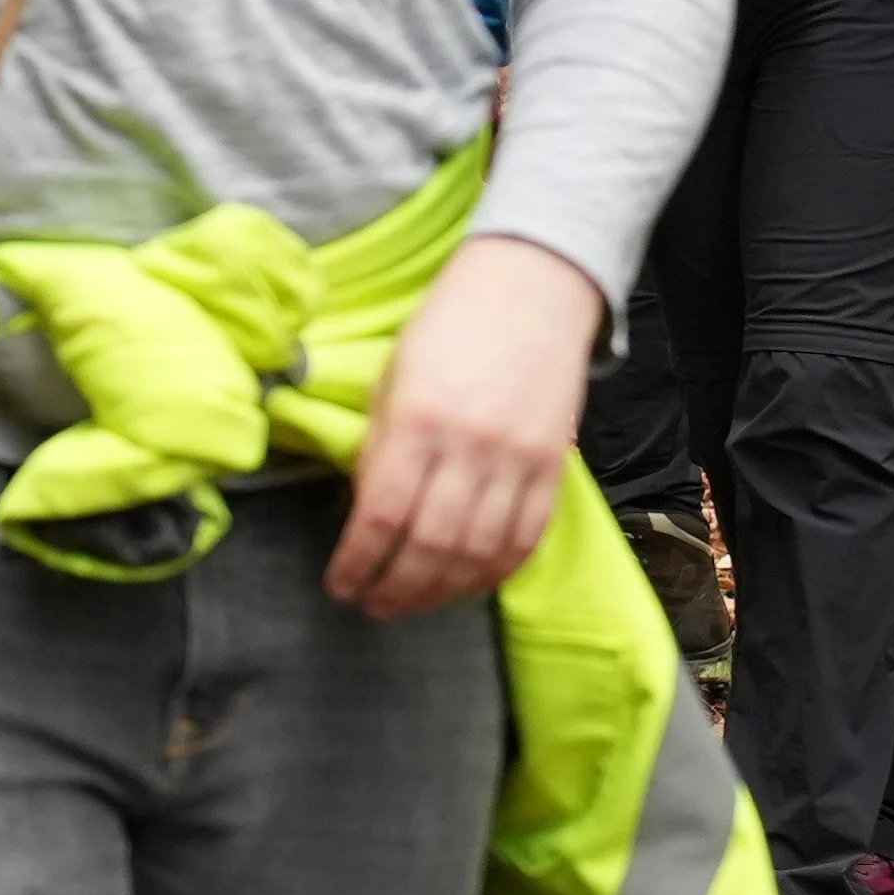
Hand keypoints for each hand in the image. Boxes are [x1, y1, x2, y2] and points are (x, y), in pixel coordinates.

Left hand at [330, 234, 604, 617]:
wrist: (531, 288)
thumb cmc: (449, 328)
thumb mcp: (392, 378)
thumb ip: (379, 448)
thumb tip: (365, 516)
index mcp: (418, 418)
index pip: (382, 515)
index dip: (358, 562)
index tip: (339, 585)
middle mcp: (471, 445)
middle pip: (431, 546)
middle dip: (396, 589)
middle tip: (372, 606)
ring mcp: (519, 460)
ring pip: (479, 554)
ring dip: (440, 592)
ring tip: (410, 604)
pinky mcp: (554, 467)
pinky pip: (525, 540)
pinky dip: (493, 573)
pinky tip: (465, 585)